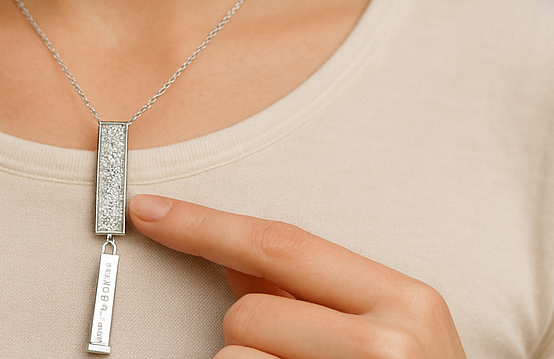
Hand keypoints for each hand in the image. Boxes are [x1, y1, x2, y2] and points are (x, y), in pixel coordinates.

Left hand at [128, 195, 466, 358]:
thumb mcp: (385, 330)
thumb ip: (307, 288)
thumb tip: (228, 252)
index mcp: (405, 300)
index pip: (279, 244)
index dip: (204, 225)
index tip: (148, 210)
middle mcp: (388, 346)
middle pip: (249, 312)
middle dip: (245, 329)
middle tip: (291, 354)